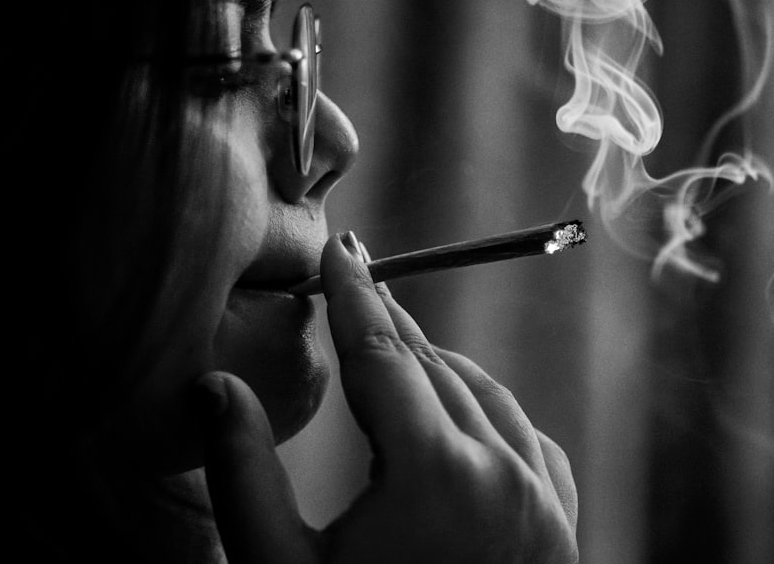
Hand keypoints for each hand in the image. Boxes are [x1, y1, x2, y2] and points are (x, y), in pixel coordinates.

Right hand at [198, 233, 577, 562]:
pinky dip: (487, 410)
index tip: (340, 247)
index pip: (382, 351)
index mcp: (435, 472)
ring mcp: (543, 499)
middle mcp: (503, 471)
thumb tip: (211, 387)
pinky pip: (525, 436)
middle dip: (388, 325)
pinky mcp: (562, 526)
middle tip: (354, 287)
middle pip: (433, 367)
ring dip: (436, 365)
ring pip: (484, 395)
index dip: (353, 293)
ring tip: (394, 347)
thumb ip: (242, 472)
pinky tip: (462, 412)